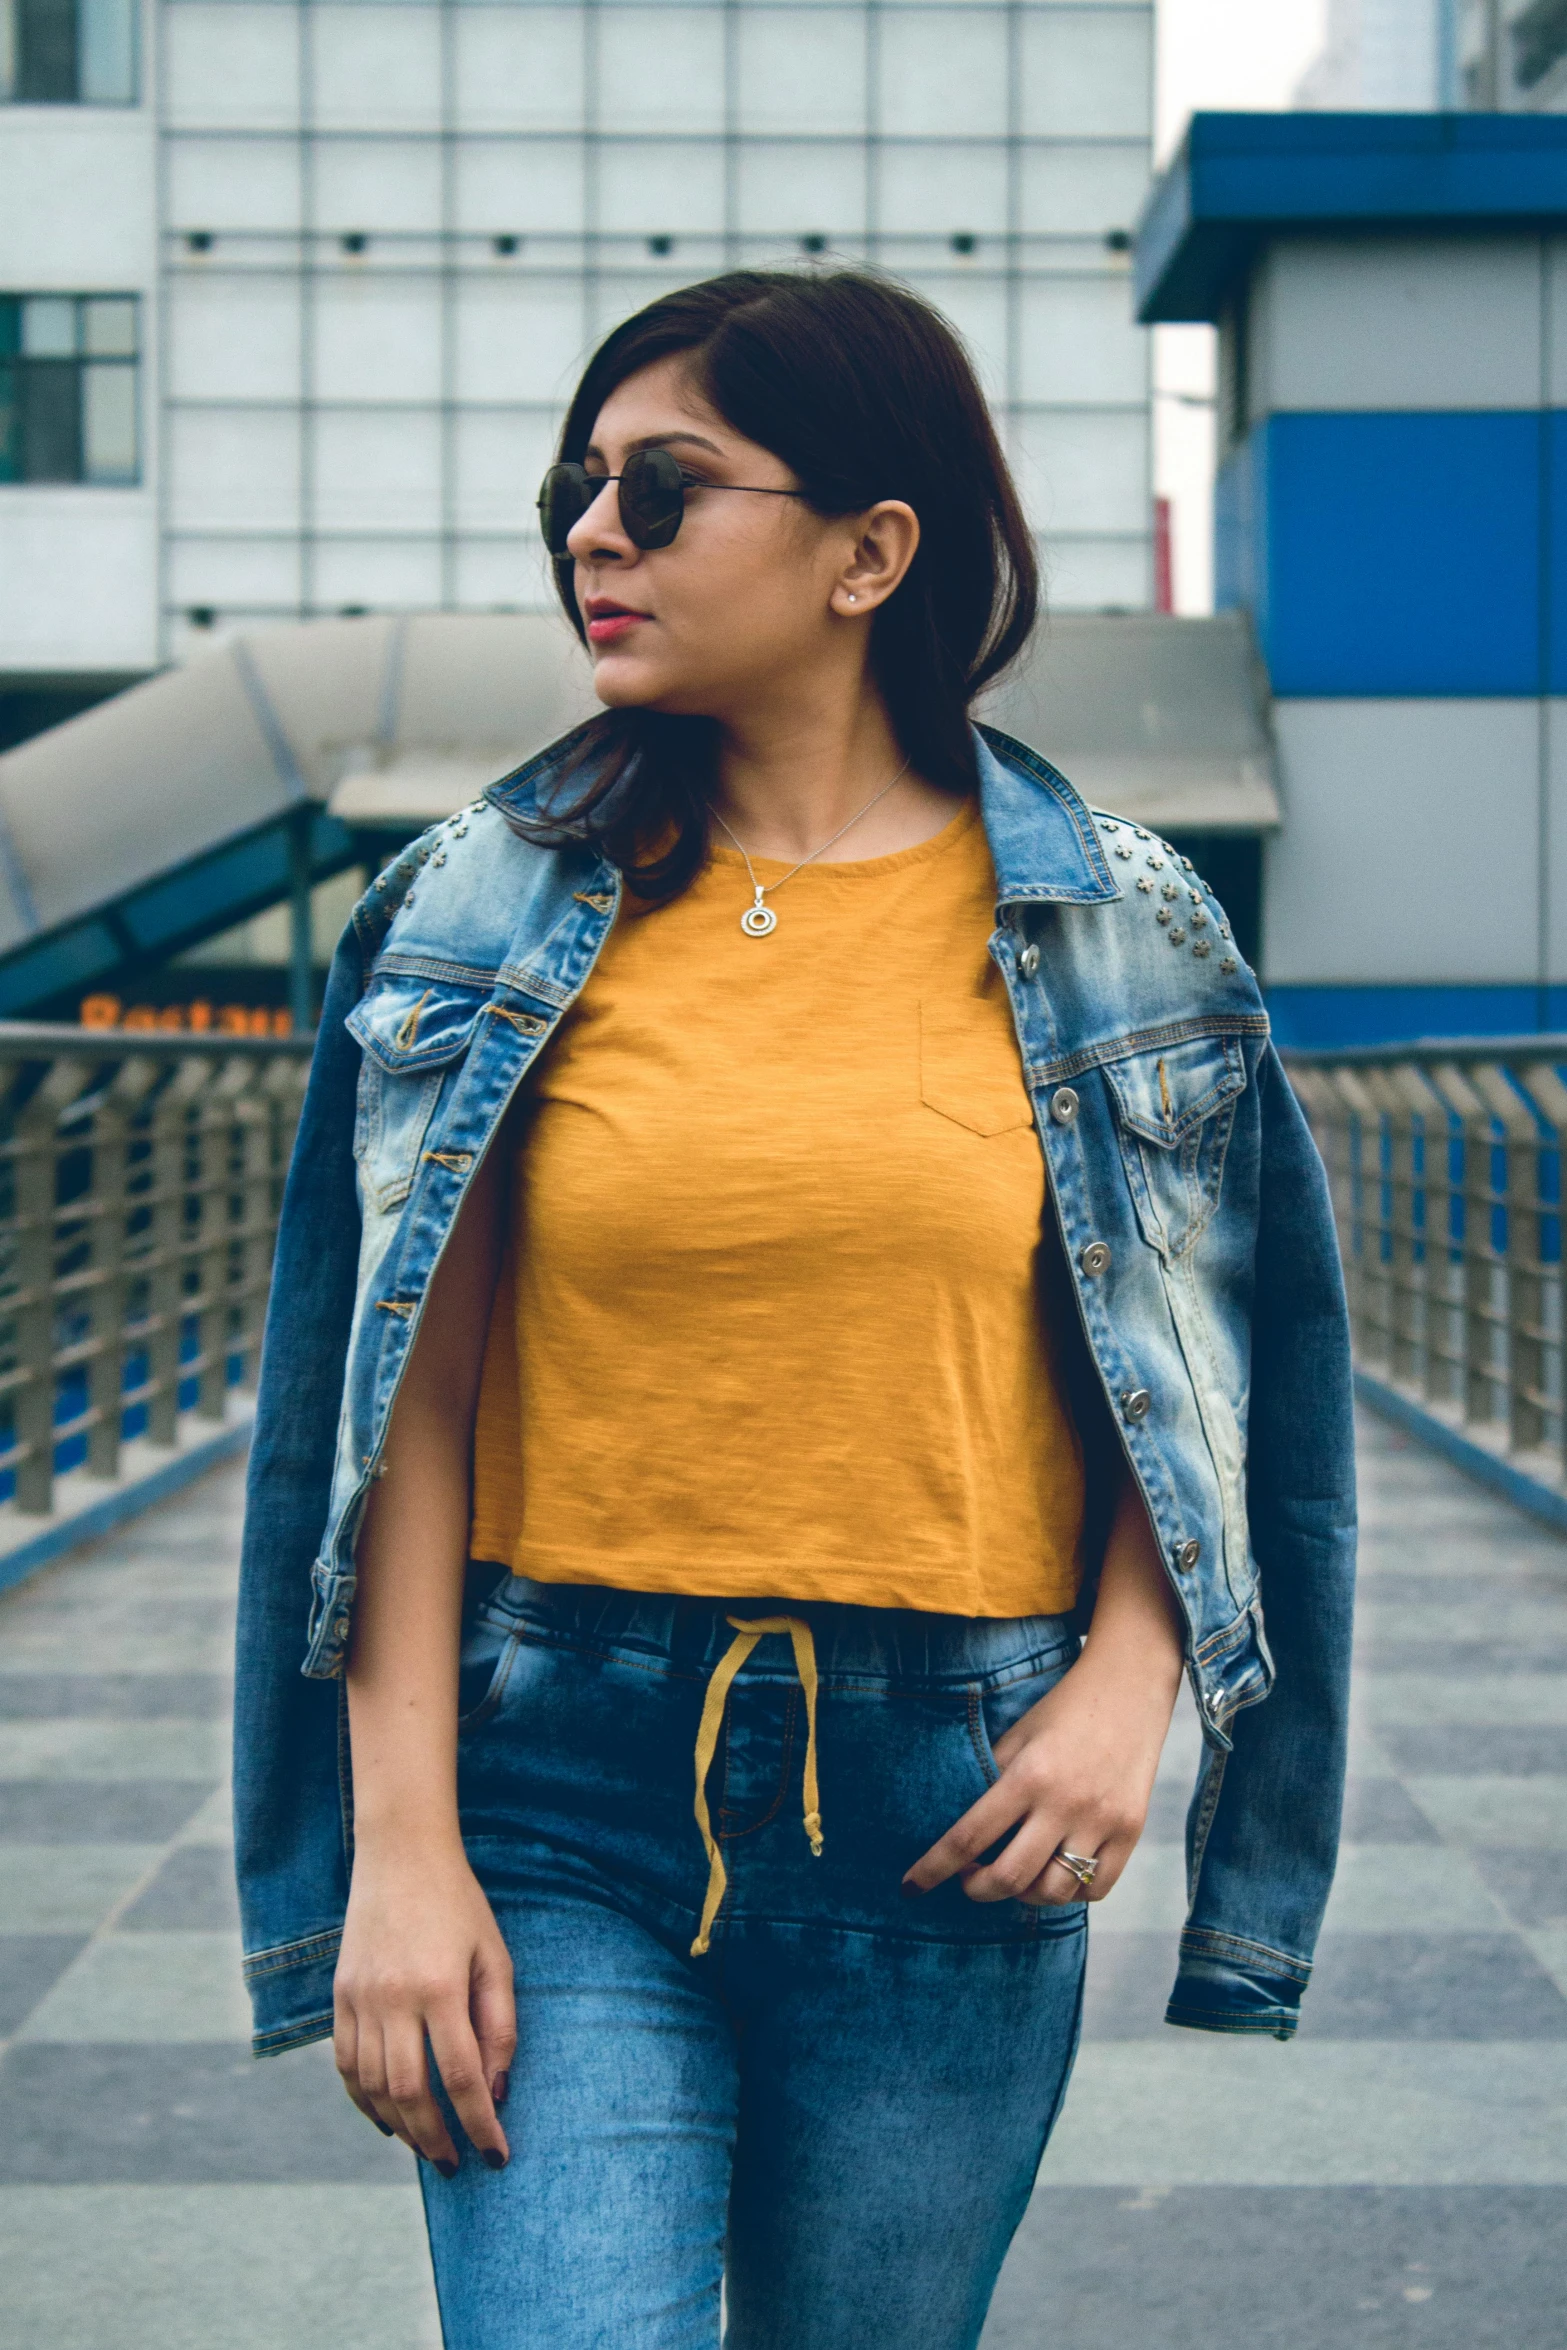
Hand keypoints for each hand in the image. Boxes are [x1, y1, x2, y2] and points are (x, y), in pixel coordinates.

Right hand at [334, 1836, 515, 2172]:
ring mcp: (359, 1999)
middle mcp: (394, 1999)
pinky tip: (387, 2120)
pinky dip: (365, 2102)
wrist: (400, 1856)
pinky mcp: (339, 1997)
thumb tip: (496, 2092)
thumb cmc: (459, 1906)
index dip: (480, 2125)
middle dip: (436, 2139)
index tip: (496, 2156)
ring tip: (428, 2148)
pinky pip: (346, 2066)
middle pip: (411, 2093)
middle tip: (457, 2165)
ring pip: (374, 2087)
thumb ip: (499, 2026)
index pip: (462, 2077)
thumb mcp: (495, 1958)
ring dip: (401, 2128)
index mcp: (440, 1987)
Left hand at [901, 1642, 1179, 1907]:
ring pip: (1053, 1893)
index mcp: (1028, 1775)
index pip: (969, 1837)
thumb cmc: (1063, 1709)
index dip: (934, 1868)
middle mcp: (1065, 1803)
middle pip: (1010, 1878)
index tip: (911, 1887)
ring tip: (1016, 1874)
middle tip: (969, 1880)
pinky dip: (1069, 1891)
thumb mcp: (1018, 1735)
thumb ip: (991, 1780)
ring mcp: (1102, 1821)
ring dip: (1024, 1894)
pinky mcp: (1131, 1831)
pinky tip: (1056, 1871)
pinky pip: (1095, 1889)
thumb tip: (960, 1832)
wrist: (1130, 1687)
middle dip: (977, 1890)